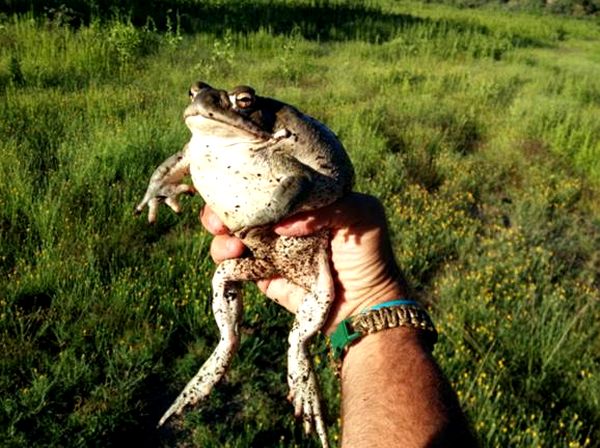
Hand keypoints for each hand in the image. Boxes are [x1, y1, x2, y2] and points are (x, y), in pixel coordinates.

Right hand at [200, 193, 406, 333]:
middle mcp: (282, 222)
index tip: (234, 184)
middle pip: (241, 207)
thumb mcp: (362, 214)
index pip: (268, 184)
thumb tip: (281, 223)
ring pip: (231, 235)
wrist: (365, 303)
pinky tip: (233, 257)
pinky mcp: (262, 275)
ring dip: (221, 235)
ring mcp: (269, 248)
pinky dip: (225, 260)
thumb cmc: (369, 254)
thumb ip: (326, 205)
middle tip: (218, 217)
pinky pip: (234, 265)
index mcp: (303, 203)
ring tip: (231, 243)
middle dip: (222, 208)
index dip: (248, 181)